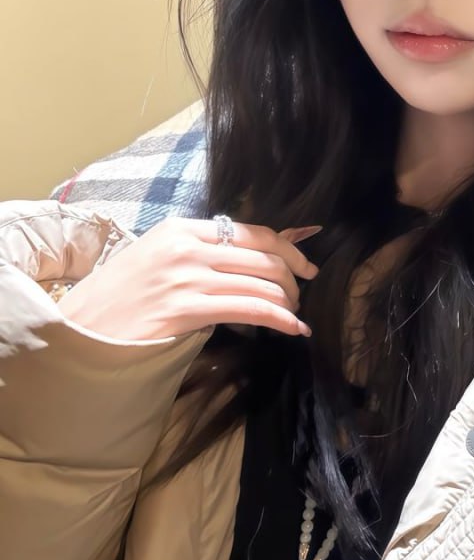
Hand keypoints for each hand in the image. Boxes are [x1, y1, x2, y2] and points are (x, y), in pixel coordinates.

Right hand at [56, 217, 320, 340]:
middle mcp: (187, 247)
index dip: (289, 248)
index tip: (306, 265)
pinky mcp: (186, 309)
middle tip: (300, 297)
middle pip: (264, 256)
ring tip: (295, 317)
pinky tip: (294, 329)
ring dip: (288, 303)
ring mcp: (186, 276)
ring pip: (262, 283)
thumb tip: (256, 256)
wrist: (81, 331)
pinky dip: (281, 319)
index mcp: (182, 228)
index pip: (253, 232)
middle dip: (293, 278)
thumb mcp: (160, 259)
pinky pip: (251, 309)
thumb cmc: (120, 299)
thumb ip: (204, 254)